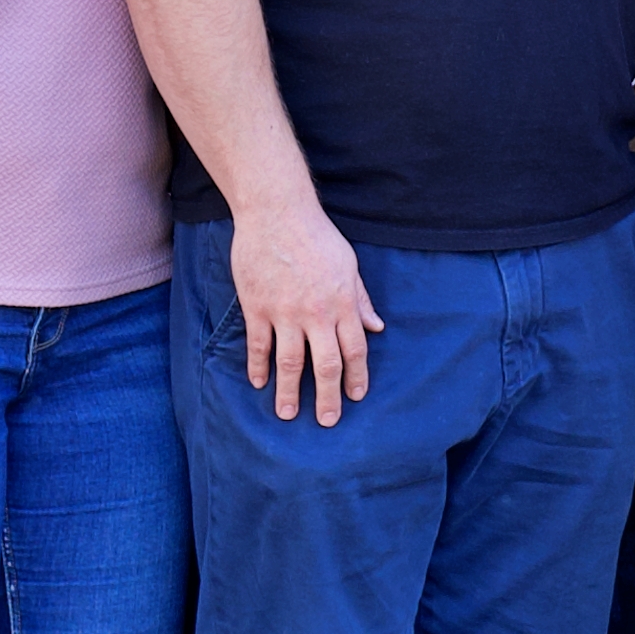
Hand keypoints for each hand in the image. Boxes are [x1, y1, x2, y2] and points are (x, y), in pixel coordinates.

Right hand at [229, 200, 380, 424]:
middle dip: (327, 397)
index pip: (354, 349)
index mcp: (343, 302)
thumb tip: (376, 327)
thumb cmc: (316, 235)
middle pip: (325, 365)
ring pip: (289, 362)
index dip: (356, 376)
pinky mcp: (257, 307)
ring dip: (289, 391)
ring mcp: (284, 312)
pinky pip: (258, 344)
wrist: (277, 212)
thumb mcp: (349, 264)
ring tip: (286, 414)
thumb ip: (361, 299)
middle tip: (326, 421)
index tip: (355, 396)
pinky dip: (258, 366)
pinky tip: (259, 382)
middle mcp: (316, 313)